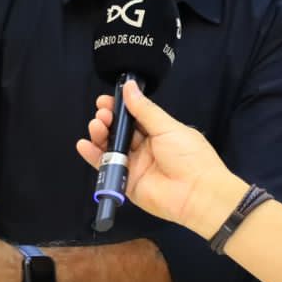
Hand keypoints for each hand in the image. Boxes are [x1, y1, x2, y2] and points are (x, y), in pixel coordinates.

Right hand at [75, 80, 241, 237]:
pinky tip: (84, 144)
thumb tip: (129, 87)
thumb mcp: (167, 127)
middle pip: (120, 131)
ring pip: (111, 147)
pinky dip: (93, 156)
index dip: (119, 107)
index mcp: (159, 132)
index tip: (106, 100)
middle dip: (108, 119)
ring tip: (96, 125)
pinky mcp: (127, 182)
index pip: (134, 116)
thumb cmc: (190, 157)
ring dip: (100, 134)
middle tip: (102, 114)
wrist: (197, 193)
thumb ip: (144, 109)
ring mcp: (136, 165)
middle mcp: (146, 148)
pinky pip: (107, 168)